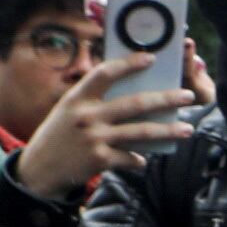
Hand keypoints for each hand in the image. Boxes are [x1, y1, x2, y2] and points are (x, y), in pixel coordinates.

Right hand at [12, 54, 198, 198]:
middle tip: (188, 96)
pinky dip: (138, 159)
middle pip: (134, 104)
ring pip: (141, 132)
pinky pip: (130, 158)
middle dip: (165, 99)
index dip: (129, 63)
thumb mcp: (68, 110)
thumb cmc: (58, 136)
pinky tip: (143, 160)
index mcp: (77, 98)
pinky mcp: (100, 160)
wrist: (38, 169)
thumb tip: (131, 93)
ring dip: (168, 131)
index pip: (105, 73)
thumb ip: (93, 100)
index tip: (151, 57)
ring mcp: (94, 138)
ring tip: (187, 129)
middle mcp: (87, 116)